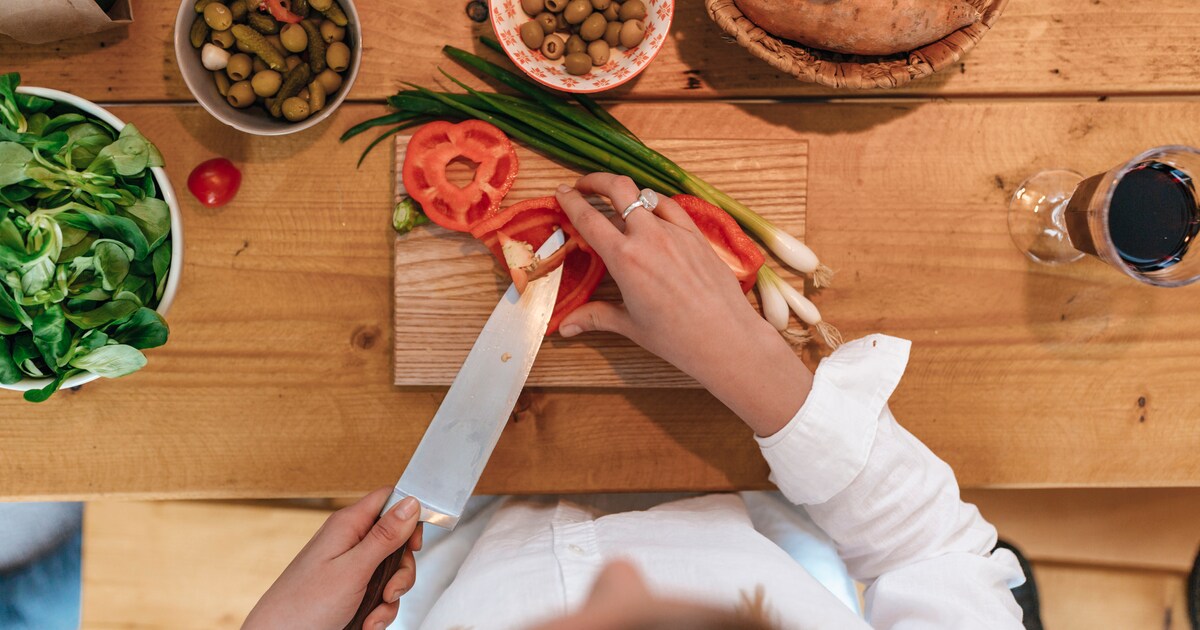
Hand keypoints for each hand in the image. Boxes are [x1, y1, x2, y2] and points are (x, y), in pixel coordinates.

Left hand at [243, 489, 423, 629]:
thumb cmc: (303, 606)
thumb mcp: (353, 568)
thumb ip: (385, 535)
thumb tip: (411, 502)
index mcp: (348, 525)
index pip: (389, 498)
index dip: (409, 515)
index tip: (414, 543)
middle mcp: (349, 541)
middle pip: (396, 540)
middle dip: (401, 570)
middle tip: (390, 589)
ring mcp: (349, 566)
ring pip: (390, 571)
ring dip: (390, 598)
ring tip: (372, 615)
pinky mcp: (350, 589)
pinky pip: (379, 593)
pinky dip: (378, 611)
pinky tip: (366, 622)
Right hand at [555, 174, 812, 435]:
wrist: (726, 337)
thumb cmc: (676, 337)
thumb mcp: (630, 325)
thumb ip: (595, 317)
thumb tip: (566, 327)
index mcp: (625, 259)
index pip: (589, 218)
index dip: (571, 201)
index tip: (561, 192)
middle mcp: (649, 237)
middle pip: (618, 188)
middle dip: (596, 180)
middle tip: (584, 185)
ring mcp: (676, 232)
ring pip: (646, 195)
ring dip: (627, 193)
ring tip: (617, 200)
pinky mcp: (697, 235)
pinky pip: (672, 207)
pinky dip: (656, 204)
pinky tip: (652, 212)